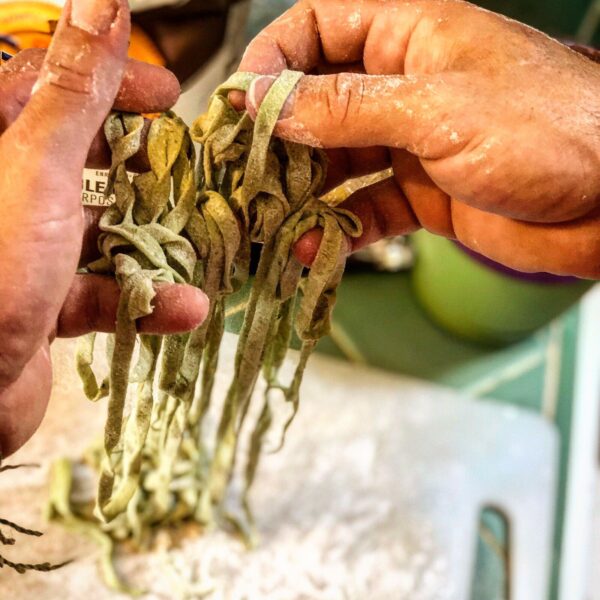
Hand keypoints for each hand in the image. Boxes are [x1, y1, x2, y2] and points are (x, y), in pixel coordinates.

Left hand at [0, 0, 208, 456]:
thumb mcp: (38, 163)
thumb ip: (74, 87)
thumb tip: (103, 3)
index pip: (51, 84)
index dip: (114, 80)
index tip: (167, 94)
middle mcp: (6, 191)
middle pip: (83, 158)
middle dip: (141, 167)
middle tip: (187, 171)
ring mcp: (25, 251)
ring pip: (100, 230)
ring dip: (152, 243)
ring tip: (198, 245)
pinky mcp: (43, 303)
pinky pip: (101, 292)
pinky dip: (143, 300)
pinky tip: (183, 308)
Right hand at [237, 0, 599, 278]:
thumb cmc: (545, 129)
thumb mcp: (435, 107)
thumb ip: (346, 106)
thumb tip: (270, 101)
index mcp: (407, 37)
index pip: (316, 30)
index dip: (273, 63)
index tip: (240, 106)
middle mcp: (402, 87)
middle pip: (317, 105)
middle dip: (280, 141)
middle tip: (246, 178)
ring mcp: (409, 145)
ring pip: (336, 164)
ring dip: (303, 194)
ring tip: (271, 222)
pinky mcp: (421, 197)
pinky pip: (364, 210)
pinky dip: (337, 229)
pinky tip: (313, 248)